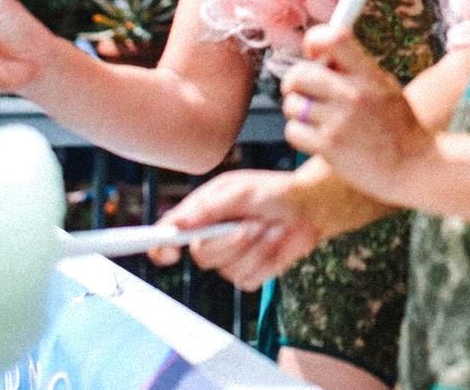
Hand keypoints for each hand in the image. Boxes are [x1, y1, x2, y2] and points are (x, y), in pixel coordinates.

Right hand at [148, 168, 323, 289]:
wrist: (310, 207)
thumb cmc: (274, 191)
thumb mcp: (241, 190)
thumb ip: (209, 207)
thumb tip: (178, 224)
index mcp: (201, 213)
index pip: (169, 233)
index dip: (159, 245)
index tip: (167, 251)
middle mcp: (211, 237)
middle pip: (201, 256)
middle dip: (228, 241)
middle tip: (250, 224)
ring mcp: (230, 258)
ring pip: (229, 269)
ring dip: (255, 247)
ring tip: (269, 226)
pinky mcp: (250, 273)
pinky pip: (249, 278)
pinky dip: (266, 259)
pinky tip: (275, 241)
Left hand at [280, 25, 435, 200]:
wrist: (413, 167)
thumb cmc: (399, 128)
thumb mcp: (385, 88)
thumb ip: (356, 71)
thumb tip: (320, 56)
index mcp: (368, 75)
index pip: (332, 39)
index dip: (314, 41)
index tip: (312, 53)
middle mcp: (352, 94)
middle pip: (299, 74)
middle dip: (294, 83)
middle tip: (303, 92)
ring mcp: (340, 121)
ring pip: (292, 104)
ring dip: (297, 112)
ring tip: (315, 120)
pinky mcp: (330, 147)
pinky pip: (293, 131)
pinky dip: (299, 135)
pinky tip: (316, 139)